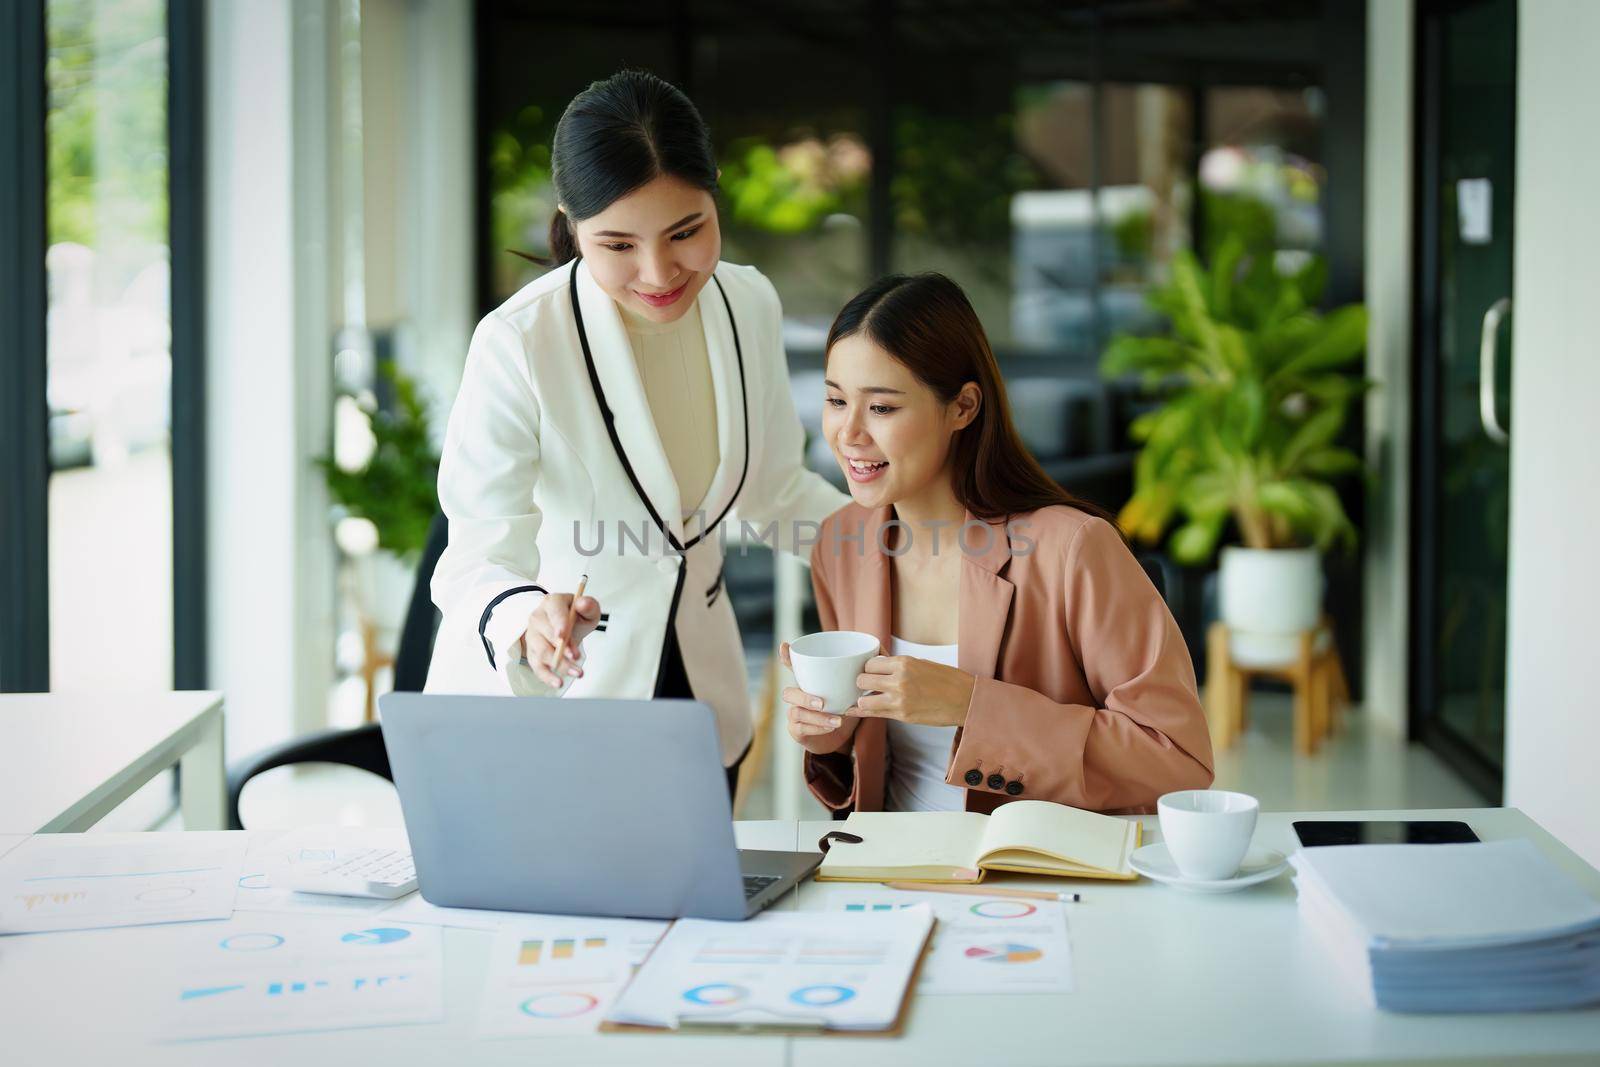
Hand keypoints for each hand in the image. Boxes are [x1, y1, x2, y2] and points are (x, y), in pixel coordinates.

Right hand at [519, 592, 601, 688]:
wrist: (565, 627)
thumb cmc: (576, 617)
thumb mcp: (587, 609)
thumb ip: (588, 606)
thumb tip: (583, 603)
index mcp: (552, 602)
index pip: (554, 611)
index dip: (558, 623)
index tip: (562, 635)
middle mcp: (538, 618)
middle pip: (546, 633)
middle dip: (561, 647)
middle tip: (576, 656)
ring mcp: (533, 635)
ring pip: (542, 651)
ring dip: (559, 664)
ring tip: (577, 672)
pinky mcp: (533, 652)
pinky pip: (537, 666)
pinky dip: (547, 676)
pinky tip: (558, 683)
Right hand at [780, 641, 859, 753]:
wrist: (840, 738)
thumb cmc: (843, 707)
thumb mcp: (851, 690)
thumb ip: (861, 672)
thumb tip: (879, 649)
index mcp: (808, 683)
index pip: (792, 667)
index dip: (786, 657)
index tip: (785, 646)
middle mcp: (797, 696)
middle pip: (789, 692)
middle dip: (804, 697)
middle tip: (823, 702)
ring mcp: (794, 714)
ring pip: (796, 712)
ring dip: (817, 717)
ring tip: (838, 720)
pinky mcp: (796, 730)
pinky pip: (801, 728)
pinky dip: (817, 728)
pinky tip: (831, 728)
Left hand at [852, 655, 975, 726]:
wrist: (966, 700)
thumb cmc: (947, 680)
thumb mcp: (921, 663)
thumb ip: (897, 663)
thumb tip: (877, 658)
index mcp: (904, 662)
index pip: (870, 663)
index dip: (868, 668)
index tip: (871, 672)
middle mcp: (899, 680)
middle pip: (862, 679)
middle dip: (862, 682)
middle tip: (867, 686)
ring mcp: (899, 699)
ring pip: (863, 699)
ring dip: (862, 699)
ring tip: (868, 698)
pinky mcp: (902, 716)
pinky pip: (873, 714)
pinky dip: (861, 712)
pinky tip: (851, 711)